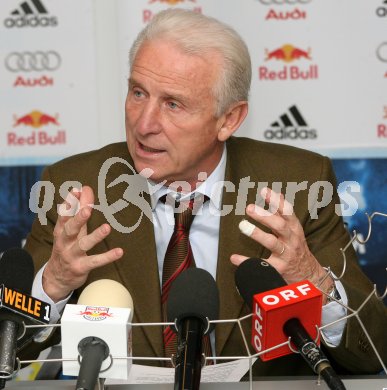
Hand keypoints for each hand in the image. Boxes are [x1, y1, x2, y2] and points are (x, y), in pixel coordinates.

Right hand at [42, 186, 122, 301]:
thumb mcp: (71, 228)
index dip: (70, 203)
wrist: (56, 278)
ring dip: (95, 236)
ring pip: (83, 245)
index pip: (64, 215)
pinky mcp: (81, 267)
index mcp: (61, 231)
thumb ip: (78, 208)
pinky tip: (119, 251)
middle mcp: (64, 242)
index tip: (76, 190)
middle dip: (78, 218)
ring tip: (107, 228)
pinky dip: (107, 257)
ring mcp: (72, 255)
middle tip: (87, 209)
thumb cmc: (66, 246)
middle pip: (70, 229)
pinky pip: (95, 261)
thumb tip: (84, 188)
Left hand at [231, 187, 333, 301]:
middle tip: (250, 208)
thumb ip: (284, 214)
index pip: (287, 212)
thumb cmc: (297, 248)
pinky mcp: (279, 269)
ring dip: (257, 233)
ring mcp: (286, 255)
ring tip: (243, 226)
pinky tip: (234, 257)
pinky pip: (262, 265)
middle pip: (280, 226)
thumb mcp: (294, 230)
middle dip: (265, 216)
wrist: (310, 276)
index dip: (276, 201)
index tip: (264, 191)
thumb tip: (278, 194)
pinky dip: (247, 262)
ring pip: (272, 243)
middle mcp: (291, 240)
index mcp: (294, 229)